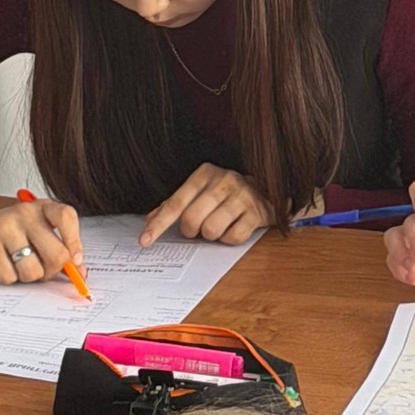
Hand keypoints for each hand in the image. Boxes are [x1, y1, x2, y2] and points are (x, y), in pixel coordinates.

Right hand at [0, 198, 84, 286]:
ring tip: (19, 266)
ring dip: (28, 277)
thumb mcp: (36, 232)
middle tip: (42, 270)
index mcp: (42, 207)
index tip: (74, 261)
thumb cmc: (8, 233)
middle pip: (56, 254)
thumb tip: (80, 272)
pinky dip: (8, 278)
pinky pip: (9, 275)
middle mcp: (26, 212)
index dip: (75, 243)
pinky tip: (2, 265)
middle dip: (51, 272)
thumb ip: (58, 248)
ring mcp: (6, 226)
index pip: (67, 217)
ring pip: (33, 270)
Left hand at [141, 165, 273, 246]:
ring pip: (211, 230)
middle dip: (192, 231)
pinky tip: (233, 227)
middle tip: (199, 228)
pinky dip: (228, 239)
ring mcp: (242, 196)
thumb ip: (176, 204)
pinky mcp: (257, 212)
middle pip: (192, 220)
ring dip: (211, 235)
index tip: (145, 240)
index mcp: (205, 174)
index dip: (159, 224)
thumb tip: (150, 219)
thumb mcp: (201, 191)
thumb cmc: (227, 193)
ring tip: (219, 225)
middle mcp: (224, 180)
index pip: (176, 203)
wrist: (268, 189)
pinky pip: (232, 238)